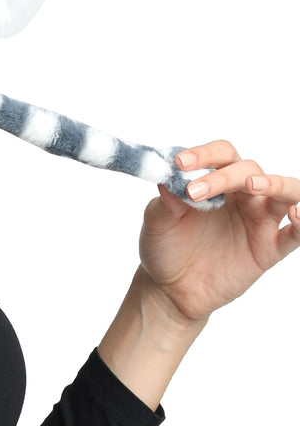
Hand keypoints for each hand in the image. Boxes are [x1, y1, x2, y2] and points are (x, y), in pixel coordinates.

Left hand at [139, 140, 299, 323]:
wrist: (170, 289)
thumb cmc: (166, 246)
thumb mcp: (158, 220)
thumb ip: (167, 197)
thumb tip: (171, 176)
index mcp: (215, 181)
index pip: (220, 155)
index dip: (203, 154)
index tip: (180, 163)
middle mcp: (241, 196)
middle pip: (248, 169)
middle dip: (224, 176)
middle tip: (195, 191)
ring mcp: (258, 221)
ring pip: (285, 191)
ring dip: (273, 183)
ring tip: (253, 185)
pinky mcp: (268, 250)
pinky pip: (294, 235)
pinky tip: (295, 216)